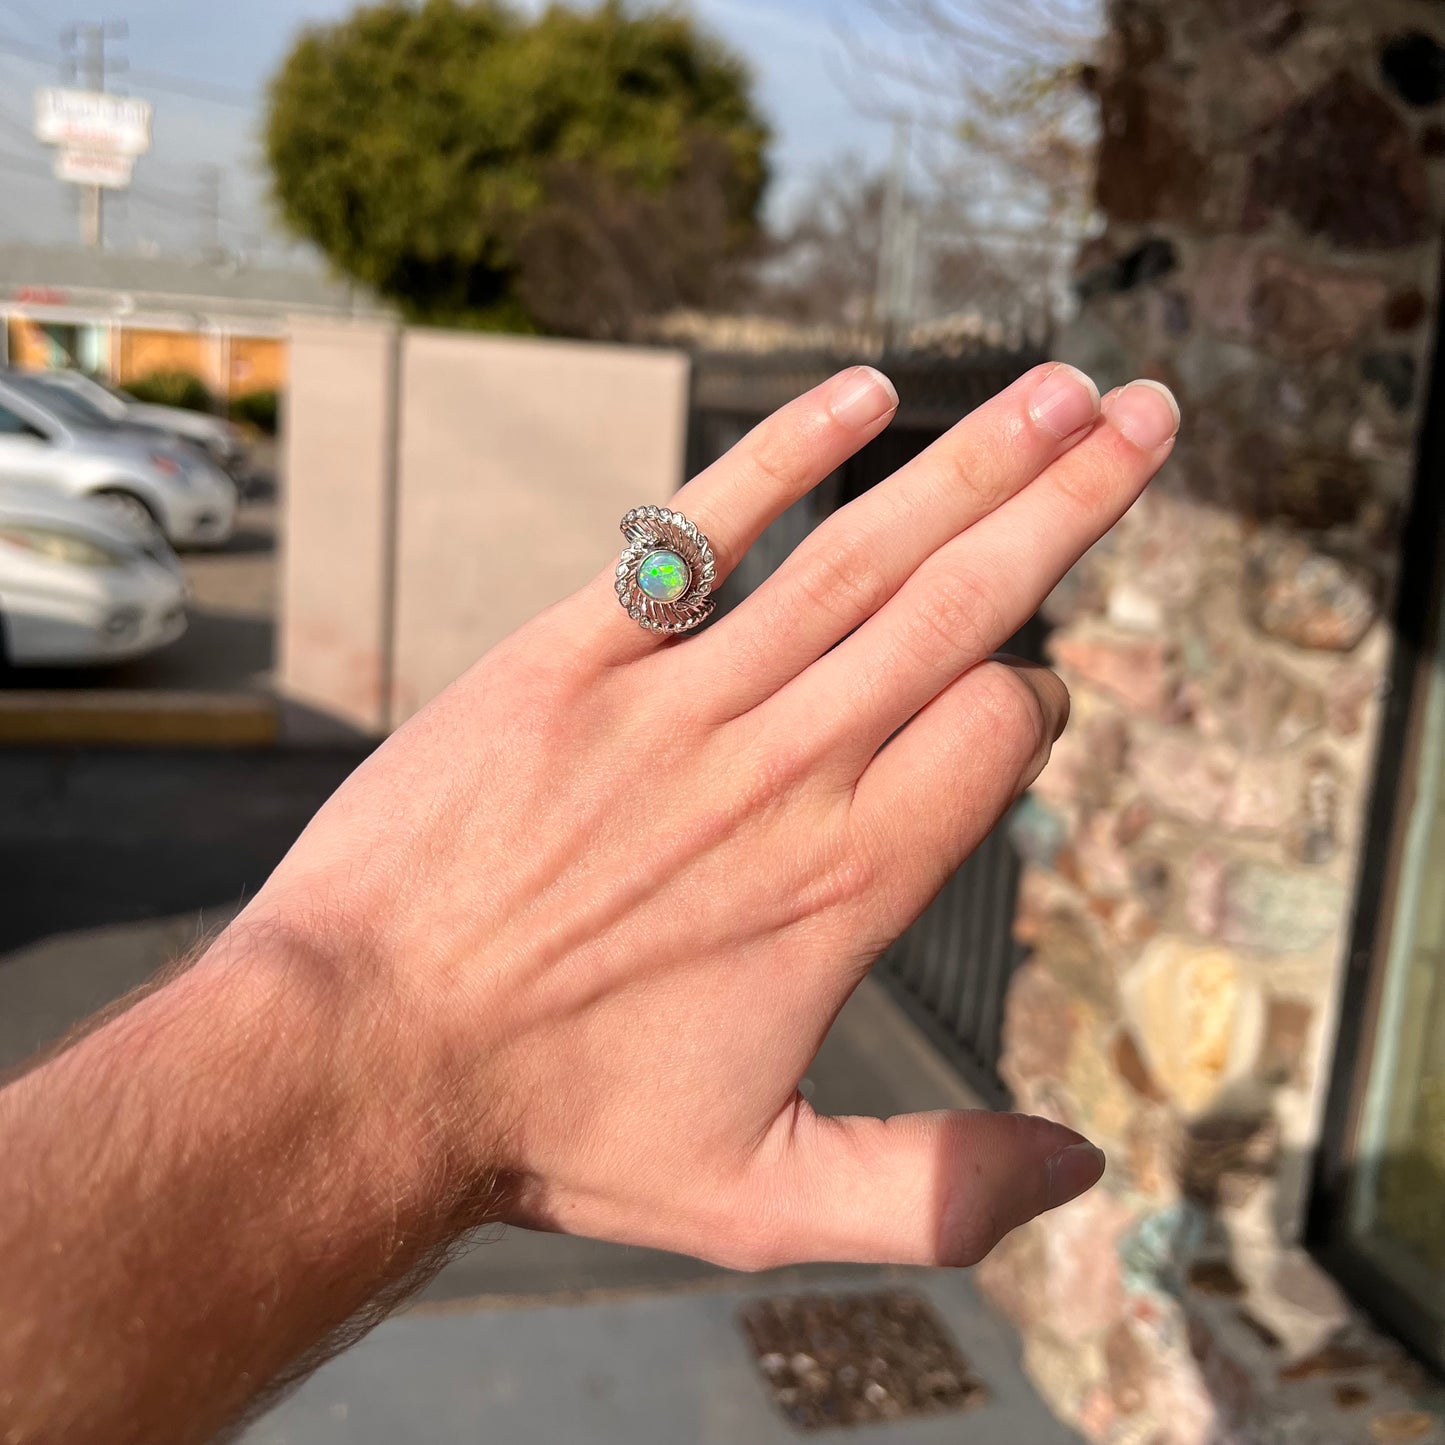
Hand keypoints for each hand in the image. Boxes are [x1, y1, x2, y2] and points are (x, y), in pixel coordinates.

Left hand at [244, 363, 1178, 1271]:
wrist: (357, 1059)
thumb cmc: (551, 1129)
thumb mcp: (760, 1199)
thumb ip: (935, 1190)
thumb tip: (1083, 1167)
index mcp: (844, 883)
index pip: (995, 730)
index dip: (1031, 698)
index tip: (1022, 690)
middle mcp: (781, 771)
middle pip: (963, 607)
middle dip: (1072, 503)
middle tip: (1152, 411)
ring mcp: (674, 701)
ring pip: (860, 556)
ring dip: (972, 462)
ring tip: (1061, 387)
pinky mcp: (569, 656)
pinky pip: (695, 532)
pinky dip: (781, 454)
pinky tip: (860, 393)